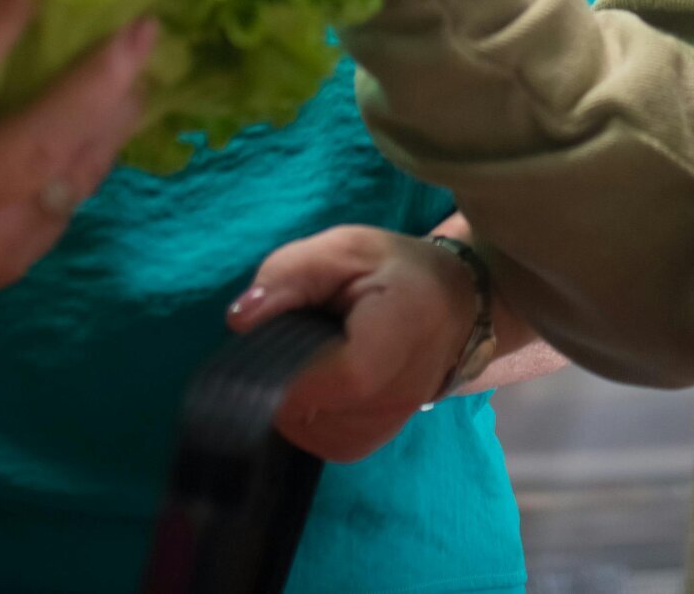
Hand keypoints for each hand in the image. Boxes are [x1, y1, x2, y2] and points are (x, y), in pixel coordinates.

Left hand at [228, 226, 475, 461]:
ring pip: (300, 426)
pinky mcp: (362, 445)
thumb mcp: (343, 249)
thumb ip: (290, 275)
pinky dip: (300, 408)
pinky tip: (316, 377)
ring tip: (312, 352)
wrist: (452, 308)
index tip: (268, 337)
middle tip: (296, 332)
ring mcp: (380, 430)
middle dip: (280, 371)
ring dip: (289, 391)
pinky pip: (309, 437)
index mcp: (399, 336)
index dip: (290, 365)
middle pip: (307, 406)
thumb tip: (240, 319)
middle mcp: (397, 398)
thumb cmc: (393, 272)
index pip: (340, 377)